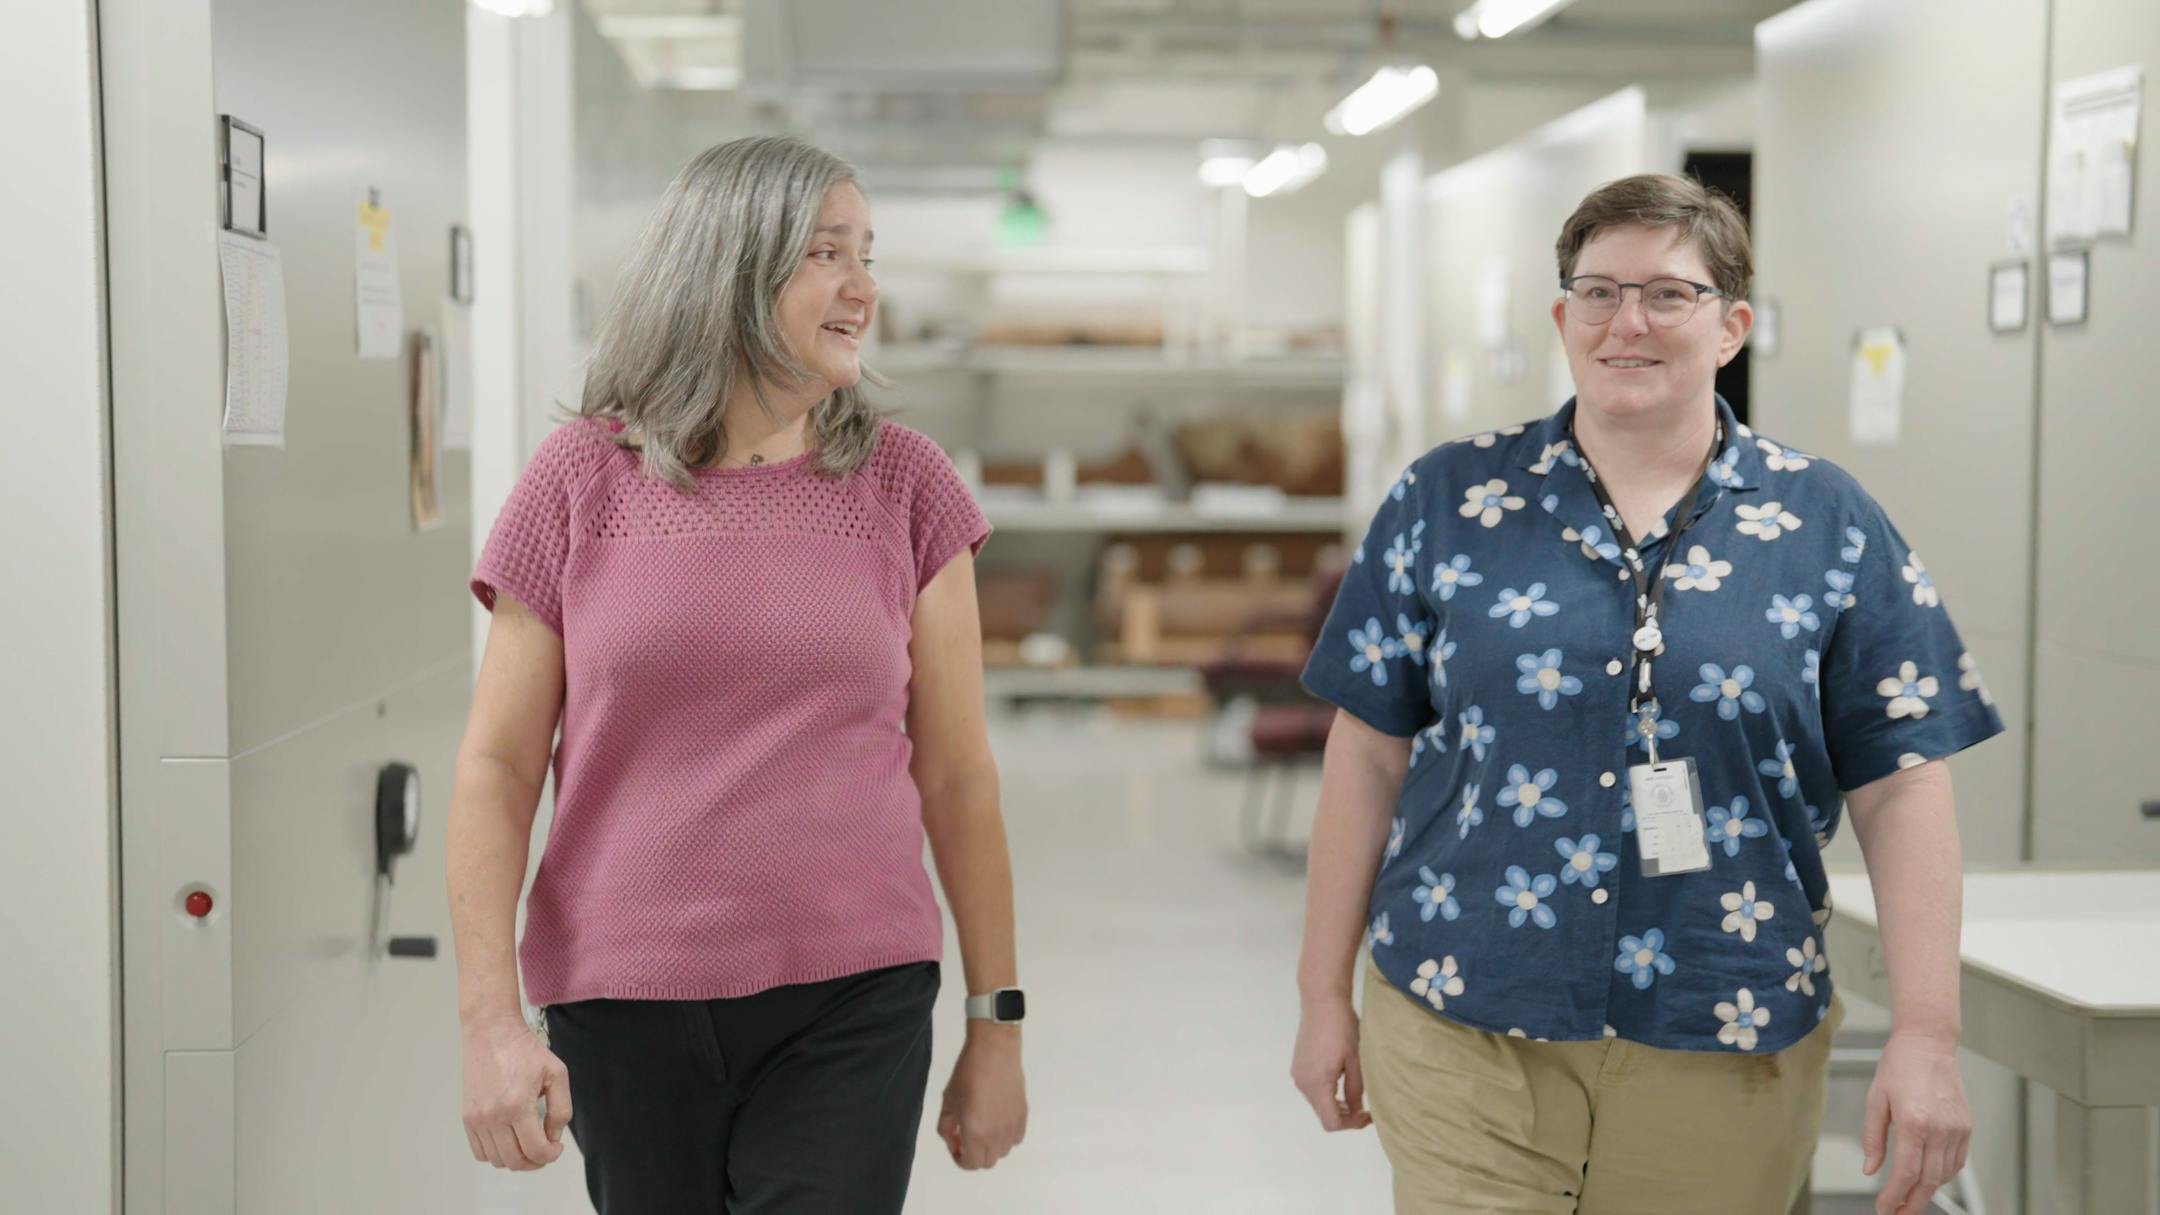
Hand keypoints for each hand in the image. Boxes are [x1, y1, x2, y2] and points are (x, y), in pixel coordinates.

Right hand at [460, 1015, 571, 1170]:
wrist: (492, 1033)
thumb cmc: (526, 1051)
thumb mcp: (557, 1074)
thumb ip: (561, 1110)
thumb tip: (552, 1137)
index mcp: (517, 1106)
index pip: (535, 1151)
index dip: (551, 1156)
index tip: (557, 1147)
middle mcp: (493, 1117)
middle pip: (515, 1161)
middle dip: (536, 1161)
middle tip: (546, 1149)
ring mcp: (477, 1119)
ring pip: (497, 1160)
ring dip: (516, 1159)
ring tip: (528, 1143)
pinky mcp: (467, 1118)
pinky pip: (480, 1151)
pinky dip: (496, 1153)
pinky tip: (510, 1139)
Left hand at [938, 1026, 1026, 1169]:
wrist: (994, 1051)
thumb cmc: (967, 1074)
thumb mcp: (948, 1101)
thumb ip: (946, 1127)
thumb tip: (954, 1138)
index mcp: (975, 1134)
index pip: (970, 1164)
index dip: (959, 1157)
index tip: (956, 1142)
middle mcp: (996, 1136)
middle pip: (987, 1162)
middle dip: (974, 1153)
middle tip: (966, 1134)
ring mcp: (1012, 1127)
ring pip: (1003, 1151)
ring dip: (991, 1146)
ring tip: (984, 1125)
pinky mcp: (1023, 1116)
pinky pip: (1016, 1139)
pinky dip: (1006, 1137)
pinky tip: (998, 1119)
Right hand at [1290, 995, 1370, 1130]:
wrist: (1322, 1000)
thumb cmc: (1343, 1027)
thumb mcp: (1356, 1060)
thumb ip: (1356, 1090)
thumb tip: (1356, 1111)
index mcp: (1317, 1084)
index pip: (1331, 1122)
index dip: (1351, 1125)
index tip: (1368, 1115)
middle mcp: (1302, 1083)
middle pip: (1323, 1114)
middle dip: (1345, 1116)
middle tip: (1367, 1108)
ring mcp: (1298, 1074)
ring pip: (1318, 1102)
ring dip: (1336, 1104)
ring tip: (1356, 1094)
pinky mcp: (1298, 1066)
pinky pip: (1313, 1089)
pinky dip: (1328, 1093)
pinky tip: (1341, 1081)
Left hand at [1862, 1031, 1970, 1213]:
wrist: (1928, 1043)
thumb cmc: (1899, 1065)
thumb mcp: (1875, 1099)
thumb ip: (1873, 1138)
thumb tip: (1871, 1169)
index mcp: (1915, 1122)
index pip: (1906, 1173)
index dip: (1895, 1196)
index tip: (1885, 1209)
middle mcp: (1941, 1128)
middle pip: (1928, 1181)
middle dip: (1913, 1204)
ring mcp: (1957, 1128)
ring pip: (1945, 1175)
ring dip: (1928, 1191)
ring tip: (1909, 1199)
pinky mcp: (1966, 1125)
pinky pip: (1957, 1161)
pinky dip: (1943, 1175)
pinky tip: (1929, 1178)